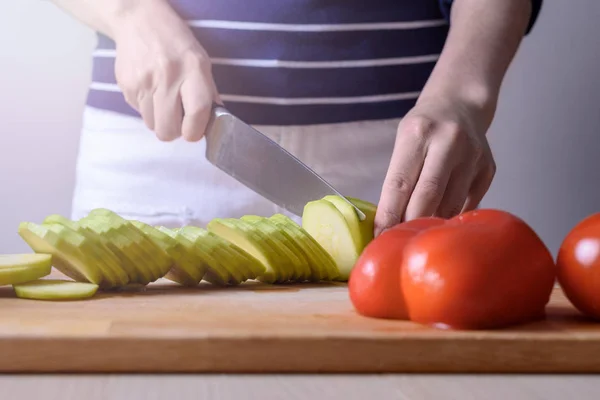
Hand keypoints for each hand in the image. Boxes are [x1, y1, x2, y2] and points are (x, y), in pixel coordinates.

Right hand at [113, 0, 219, 140]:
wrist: (138, 20)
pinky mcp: (126, 86)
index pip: (197, 112)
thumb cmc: (175, 43)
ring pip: (152, 125)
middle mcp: (168, 76)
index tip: (194, 131)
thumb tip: (214, 121)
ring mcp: (143, 82)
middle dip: (175, 131)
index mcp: (193, 69)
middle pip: (168, 130)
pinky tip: (151, 90)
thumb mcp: (201, 61)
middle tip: (179, 121)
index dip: (195, 131)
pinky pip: (139, 113)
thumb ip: (208, 92)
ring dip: (160, 120)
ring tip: (164, 101)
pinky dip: (147, 109)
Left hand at [375, 96, 495, 234]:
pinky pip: (467, 204)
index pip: (399, 183)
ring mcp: (473, 156)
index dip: (389, 214)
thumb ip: (399, 178)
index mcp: (418, 133)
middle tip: (399, 242)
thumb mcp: (404, 142)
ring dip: (432, 223)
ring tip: (419, 233)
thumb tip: (389, 223)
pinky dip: (451, 216)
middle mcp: (449, 142)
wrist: (461, 104)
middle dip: (411, 224)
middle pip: (427, 196)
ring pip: (450, 205)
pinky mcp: (488, 170)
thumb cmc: (425, 128)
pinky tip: (441, 219)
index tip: (380, 236)